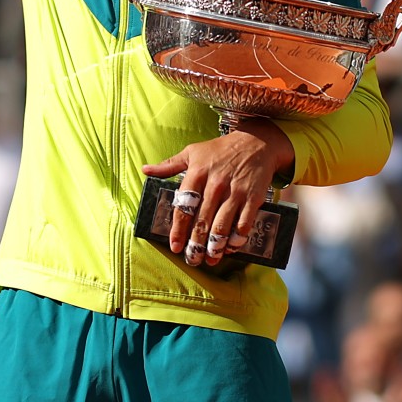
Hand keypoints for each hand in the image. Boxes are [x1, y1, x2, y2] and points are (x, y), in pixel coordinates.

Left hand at [142, 119, 292, 267]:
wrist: (256, 142)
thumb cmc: (220, 149)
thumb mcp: (192, 151)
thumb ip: (169, 165)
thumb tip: (145, 170)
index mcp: (197, 173)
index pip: (184, 206)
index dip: (178, 229)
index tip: (175, 246)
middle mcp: (215, 184)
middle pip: (202, 221)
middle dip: (195, 244)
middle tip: (191, 259)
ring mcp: (235, 191)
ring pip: (222, 225)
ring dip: (215, 246)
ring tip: (210, 259)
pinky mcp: (253, 197)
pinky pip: (244, 223)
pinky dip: (237, 238)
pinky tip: (231, 247)